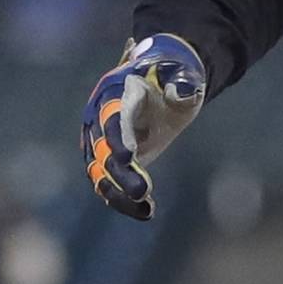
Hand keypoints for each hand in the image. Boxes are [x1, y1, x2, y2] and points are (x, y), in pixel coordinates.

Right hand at [81, 34, 205, 220]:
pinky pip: (107, 183)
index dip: (119, 136)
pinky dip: (123, 200)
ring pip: (100, 173)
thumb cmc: (173, 75)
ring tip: (146, 207)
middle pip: (103, 150)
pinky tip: (146, 210)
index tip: (128, 157)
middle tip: (142, 190)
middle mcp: (99, 116)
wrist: (161, 81)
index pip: (113, 117)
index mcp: (116, 91)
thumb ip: (184, 80)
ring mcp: (99, 140)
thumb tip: (180, 92)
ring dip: (120, 193)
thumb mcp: (183, 73)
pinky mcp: (105, 160)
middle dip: (121, 173)